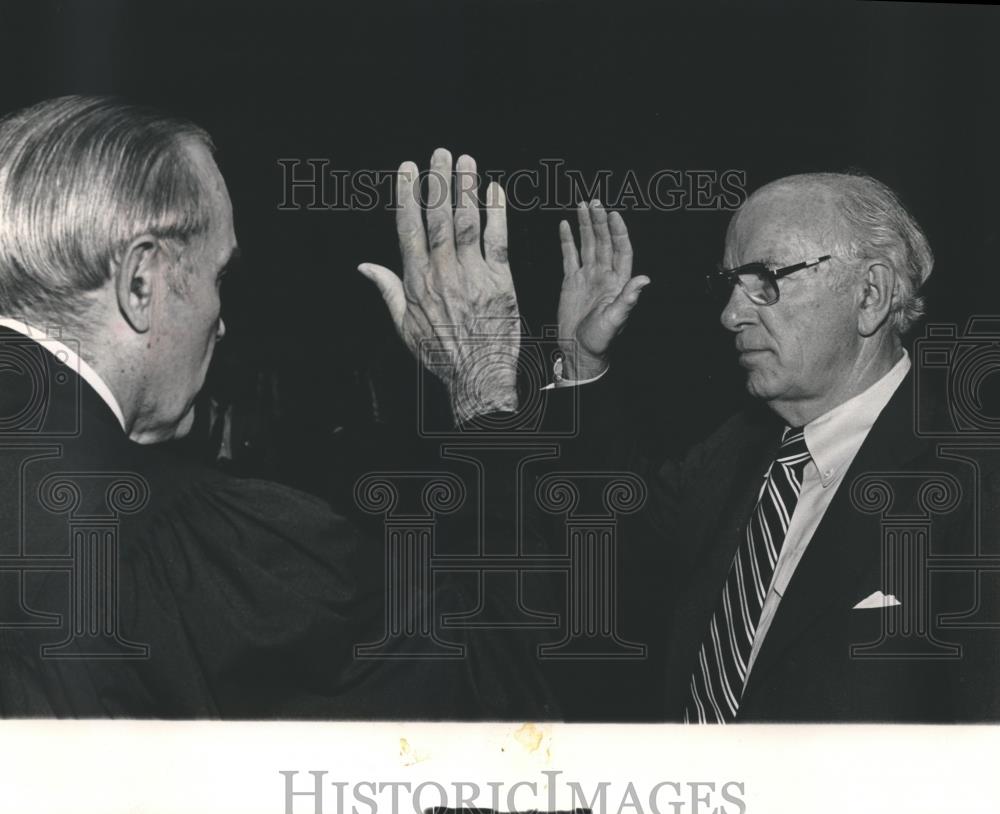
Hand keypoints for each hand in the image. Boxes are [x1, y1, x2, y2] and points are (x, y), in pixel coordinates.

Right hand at [359, 148, 519, 424]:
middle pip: (439, 218)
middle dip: (438, 182)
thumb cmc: (441, 354)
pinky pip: (498, 240)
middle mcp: (443, 273)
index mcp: (418, 282)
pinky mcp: (501, 282)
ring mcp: (473, 276)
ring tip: (466, 160)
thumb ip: (388, 290)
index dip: (408, 195)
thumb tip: (364, 265)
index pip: (409, 228)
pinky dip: (497, 213)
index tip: (407, 169)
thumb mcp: (405, 326)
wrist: (478, 376)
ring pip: (468, 223)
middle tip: (439, 152)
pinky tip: (496, 190)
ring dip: (467, 188)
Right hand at [557, 200, 649, 379]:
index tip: (613, 215)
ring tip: (581, 206)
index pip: (621, 250)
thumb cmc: (600, 340)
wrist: (578, 350)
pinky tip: (566, 225)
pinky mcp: (571, 281)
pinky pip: (570, 256)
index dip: (618, 231)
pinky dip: (568, 240)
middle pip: (603, 242)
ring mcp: (587, 277)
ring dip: (585, 225)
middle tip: (594, 202)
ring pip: (587, 245)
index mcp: (618, 282)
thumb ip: (628, 298)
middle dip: (599, 221)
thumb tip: (645, 279)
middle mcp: (604, 275)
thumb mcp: (616, 319)